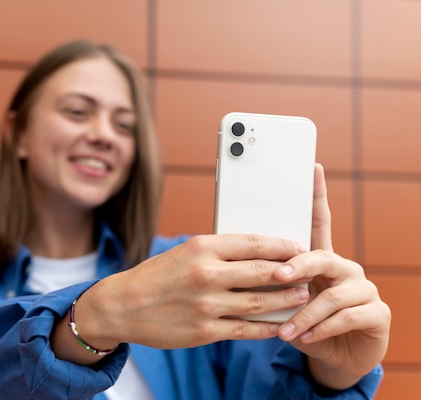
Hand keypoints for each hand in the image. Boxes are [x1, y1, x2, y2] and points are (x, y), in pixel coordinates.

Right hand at [71, 234, 309, 353]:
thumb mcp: (184, 252)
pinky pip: (247, 329)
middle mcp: (206, 274)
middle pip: (263, 272)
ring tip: (303, 296)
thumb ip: (217, 253)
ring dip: (287, 300)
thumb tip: (255, 254)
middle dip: (292, 272)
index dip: (281, 245)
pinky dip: (268, 327)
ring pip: (260, 302)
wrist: (123, 306)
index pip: (253, 243)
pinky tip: (281, 325)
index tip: (298, 247)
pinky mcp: (205, 331)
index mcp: (201, 247)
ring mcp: (207, 305)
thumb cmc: (155, 276)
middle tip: (309, 272)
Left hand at [275, 164, 390, 388]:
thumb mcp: (283, 300)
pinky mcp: (376, 313)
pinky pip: (348, 317)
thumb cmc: (302, 321)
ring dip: (305, 313)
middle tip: (278, 276)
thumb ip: (271, 281)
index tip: (312, 168)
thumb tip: (237, 259)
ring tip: (285, 328)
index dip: (317, 195)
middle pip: (323, 257)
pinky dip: (323, 328)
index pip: (319, 222)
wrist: (333, 356)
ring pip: (333, 294)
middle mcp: (345, 268)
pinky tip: (306, 337)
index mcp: (321, 259)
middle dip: (298, 266)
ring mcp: (363, 289)